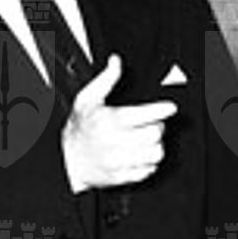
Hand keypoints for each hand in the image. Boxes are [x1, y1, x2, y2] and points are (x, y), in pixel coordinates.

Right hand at [61, 52, 177, 192]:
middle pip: (154, 134)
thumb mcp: (87, 99)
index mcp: (109, 121)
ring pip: (156, 153)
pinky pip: (149, 170)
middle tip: (152, 123)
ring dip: (156, 144)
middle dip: (157, 126)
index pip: (143, 115)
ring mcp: (120, 161)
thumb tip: (116, 61)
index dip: (161, 109)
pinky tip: (140, 154)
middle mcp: (116, 142)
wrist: (67, 161)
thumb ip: (106, 79)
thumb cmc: (79, 128)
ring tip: (146, 139)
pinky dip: (149, 161)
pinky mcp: (123, 176)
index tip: (170, 107)